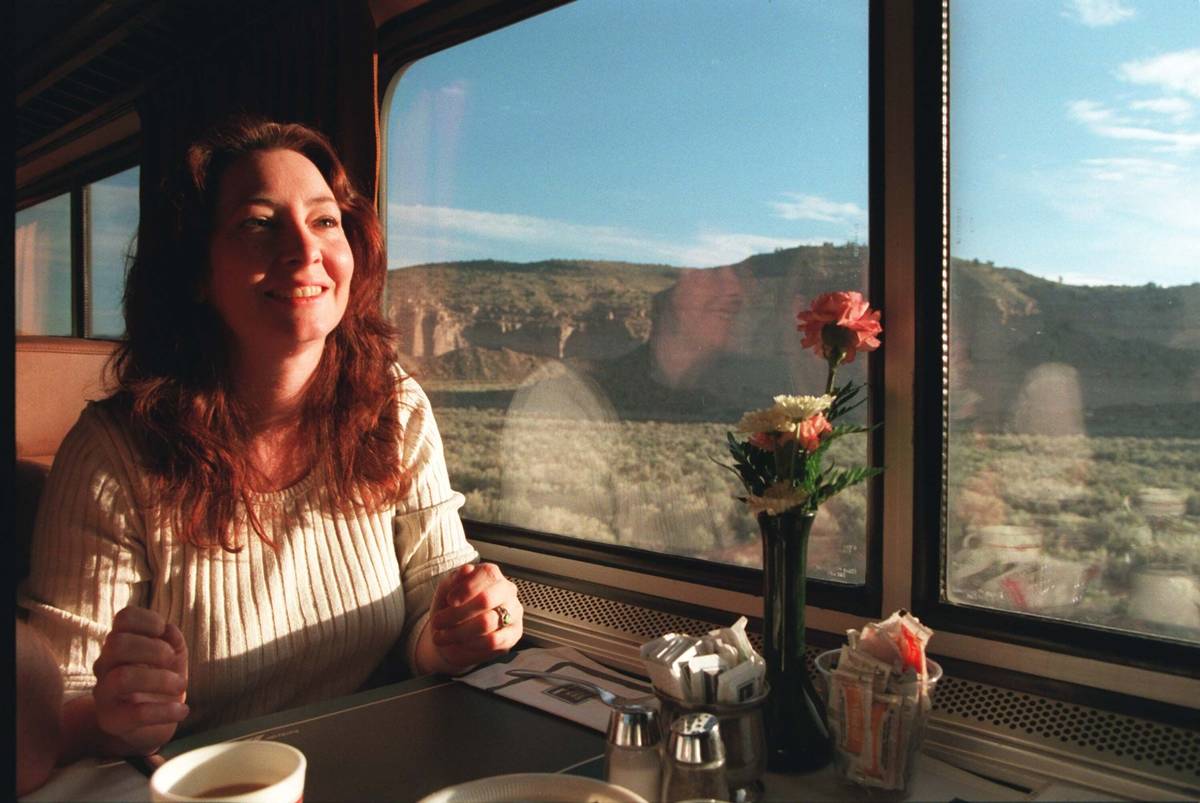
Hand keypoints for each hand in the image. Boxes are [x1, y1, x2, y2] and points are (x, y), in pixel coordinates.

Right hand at [91, 607, 188, 755]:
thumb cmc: (161, 682)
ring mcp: (104, 693)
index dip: (148, 619)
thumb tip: (169, 629)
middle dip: (153, 649)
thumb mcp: (173, 657)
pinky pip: (136, 713)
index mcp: (120, 644)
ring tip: (182, 685)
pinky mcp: (111, 721)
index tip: (163, 632)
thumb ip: (173, 640)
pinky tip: (182, 710)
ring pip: (121, 678)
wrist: (151, 724)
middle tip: (172, 660)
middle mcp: (106, 665)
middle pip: (117, 644)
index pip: (124, 618)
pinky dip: (166, 711)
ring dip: (160, 679)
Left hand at [428, 563, 522, 670]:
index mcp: (492, 575)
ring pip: (487, 622)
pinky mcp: (514, 634)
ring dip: (459, 632)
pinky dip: (472, 644)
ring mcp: (513, 613)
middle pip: (487, 599)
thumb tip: (467, 570)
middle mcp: (506, 591)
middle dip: (457, 613)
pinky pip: (493, 641)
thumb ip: (454, 579)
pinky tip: (462, 643)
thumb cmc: (451, 609)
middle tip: (439, 621)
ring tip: (443, 636)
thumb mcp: (446, 590)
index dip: (467, 588)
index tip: (450, 600)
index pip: (487, 574)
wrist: (452, 636)